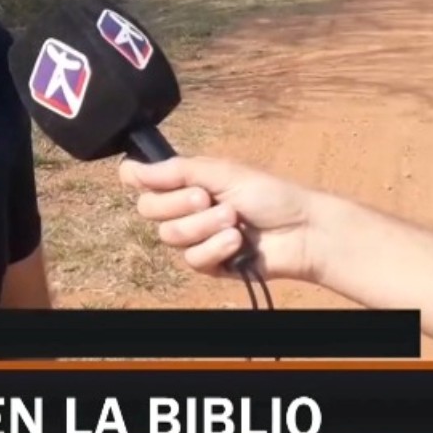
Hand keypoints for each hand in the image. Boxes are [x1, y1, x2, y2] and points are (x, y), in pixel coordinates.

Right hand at [118, 155, 324, 281]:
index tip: (151, 179)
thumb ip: (176, 170)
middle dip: (178, 203)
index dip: (140, 180)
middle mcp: (185, 208)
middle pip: (149, 210)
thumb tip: (130, 169)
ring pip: (170, 236)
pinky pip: (193, 259)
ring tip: (234, 220)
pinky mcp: (210, 263)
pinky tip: (238, 242)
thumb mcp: (223, 172)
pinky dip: (216, 248)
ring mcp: (196, 237)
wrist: (302, 230)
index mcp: (186, 181)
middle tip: (208, 197)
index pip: (141, 182)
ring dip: (204, 226)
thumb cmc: (270, 195)